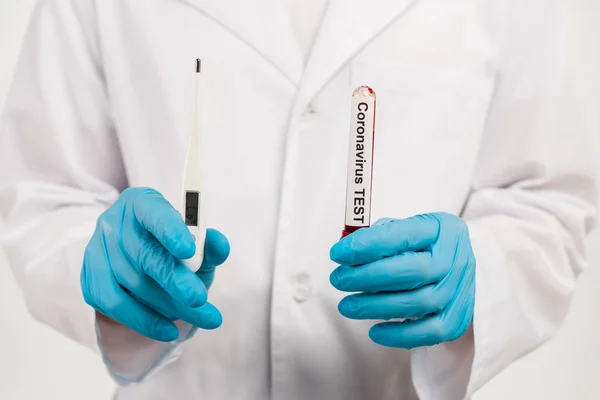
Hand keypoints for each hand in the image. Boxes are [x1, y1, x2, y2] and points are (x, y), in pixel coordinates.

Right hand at [81, 187, 229, 341]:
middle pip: (144, 254)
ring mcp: (98, 250)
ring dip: (169, 305)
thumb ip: (209, 244)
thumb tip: (218, 245)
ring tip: (200, 317)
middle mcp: (115, 223)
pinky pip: (115, 304)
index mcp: (142, 203)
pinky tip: (168, 330)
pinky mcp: (91, 278)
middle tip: (199, 299)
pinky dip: (144, 320)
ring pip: (133, 282)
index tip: (189, 249)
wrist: (142, 262)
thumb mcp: (196, 243)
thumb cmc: (173, 248)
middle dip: (175, 279)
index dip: (170, 230)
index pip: (153, 212)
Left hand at [329, 213, 474, 348]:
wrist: (458, 263)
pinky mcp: (458, 316)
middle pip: (411, 272)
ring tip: (347, 306)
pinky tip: (374, 331)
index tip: (338, 253)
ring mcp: (459, 289)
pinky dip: (400, 335)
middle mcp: (454, 258)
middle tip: (339, 280)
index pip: (401, 236)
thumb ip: (380, 235)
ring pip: (418, 303)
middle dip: (367, 278)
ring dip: (375, 307)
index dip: (366, 246)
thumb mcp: (406, 228)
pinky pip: (431, 332)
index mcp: (440, 229)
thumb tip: (347, 251)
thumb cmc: (424, 244)